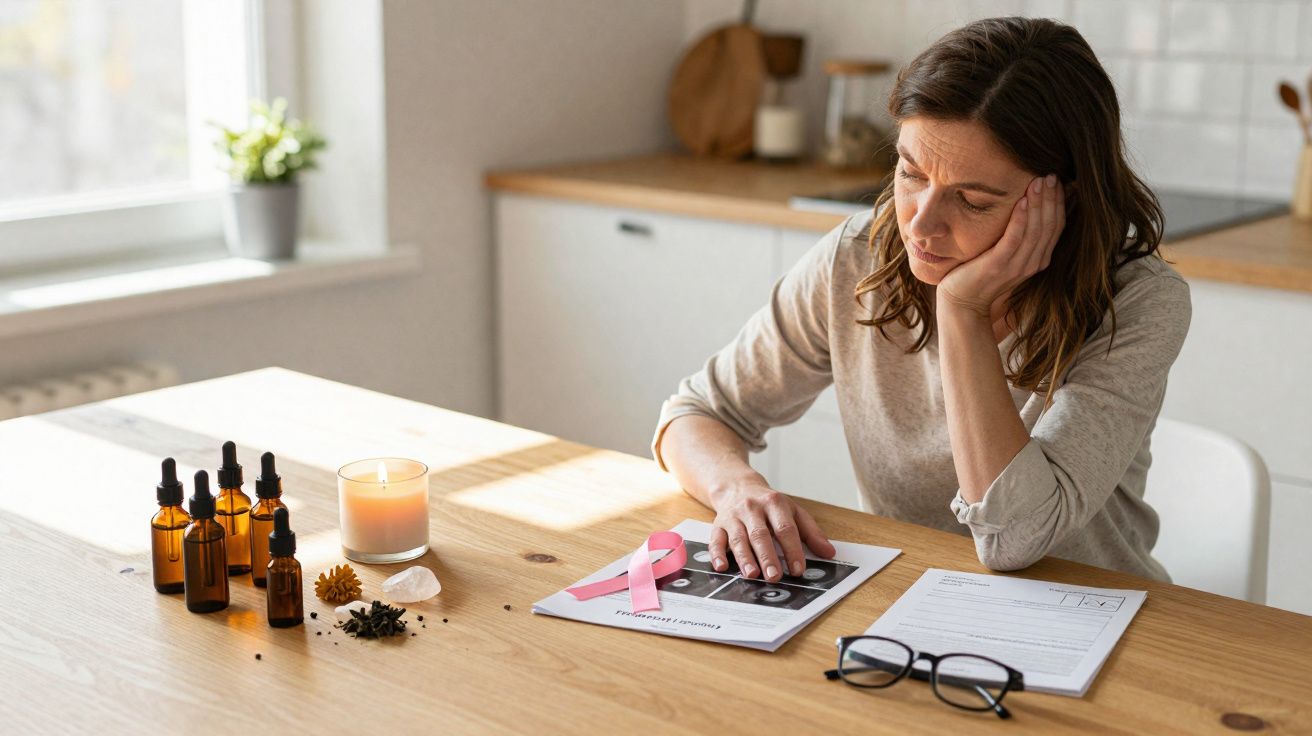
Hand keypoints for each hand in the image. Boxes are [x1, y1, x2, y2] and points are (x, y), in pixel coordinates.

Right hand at [708, 481, 836, 581]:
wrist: (737, 486)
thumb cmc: (769, 505)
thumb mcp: (793, 512)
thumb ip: (812, 532)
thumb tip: (829, 552)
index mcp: (774, 503)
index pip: (785, 528)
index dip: (792, 549)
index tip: (798, 569)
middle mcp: (752, 508)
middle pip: (760, 534)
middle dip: (768, 556)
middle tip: (774, 576)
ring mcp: (734, 516)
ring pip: (739, 538)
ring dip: (745, 557)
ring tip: (752, 574)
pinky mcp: (718, 525)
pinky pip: (716, 540)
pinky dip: (717, 554)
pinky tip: (722, 566)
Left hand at [937, 174, 1066, 316]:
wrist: (961, 302)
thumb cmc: (980, 273)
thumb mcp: (1005, 253)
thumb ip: (1018, 236)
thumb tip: (1024, 204)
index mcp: (1038, 259)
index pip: (1056, 226)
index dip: (1059, 203)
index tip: (1057, 181)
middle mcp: (1032, 263)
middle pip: (1049, 225)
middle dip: (1051, 198)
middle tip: (1051, 175)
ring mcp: (1016, 265)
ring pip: (1036, 230)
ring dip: (1039, 203)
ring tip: (1039, 181)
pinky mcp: (998, 265)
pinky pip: (1014, 239)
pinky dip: (1020, 219)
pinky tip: (1022, 201)